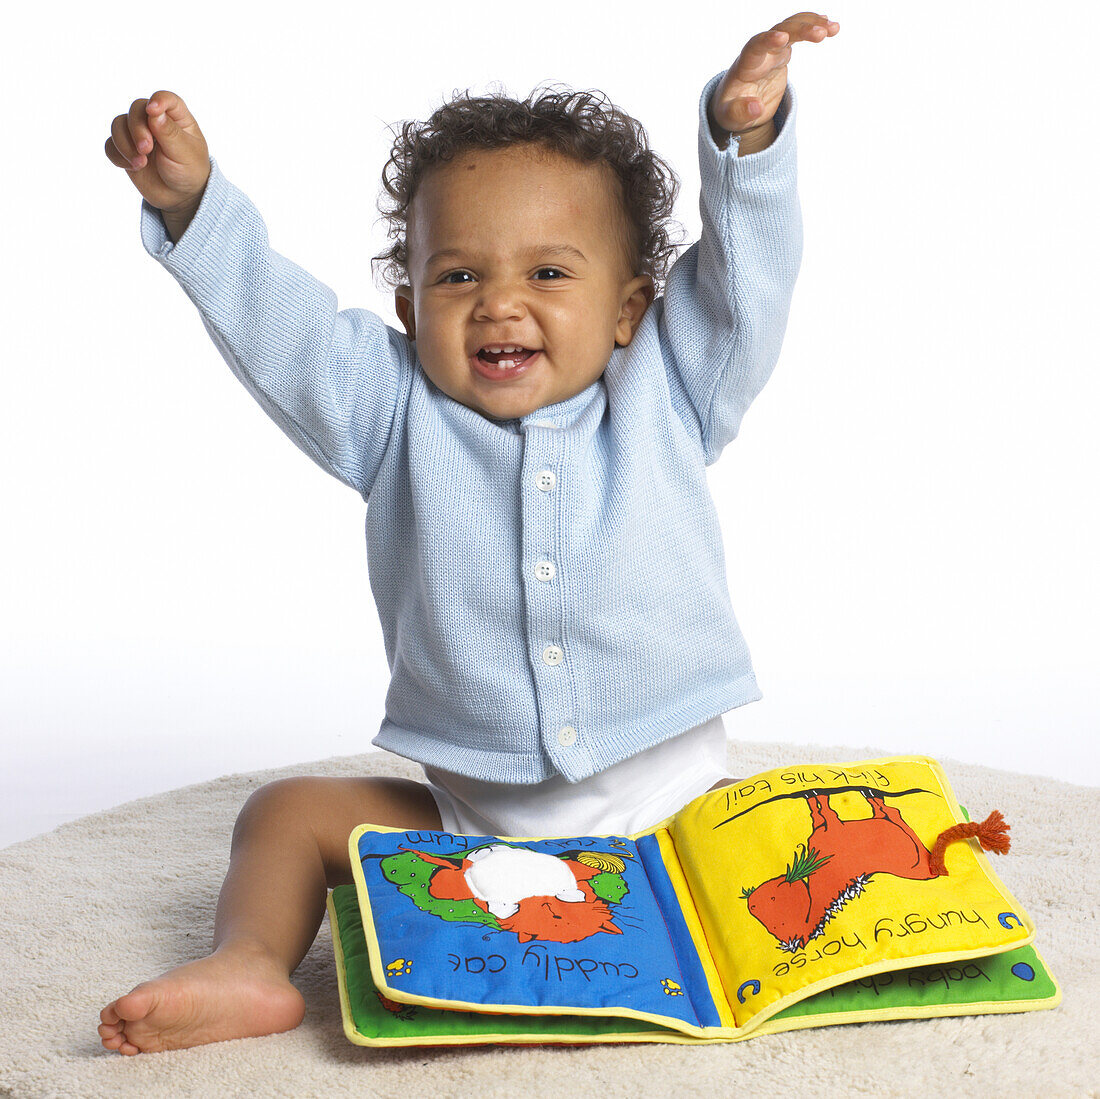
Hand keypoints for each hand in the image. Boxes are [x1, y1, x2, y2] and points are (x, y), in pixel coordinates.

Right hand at [104, 91, 210, 218]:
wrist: (181, 197)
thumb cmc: (190, 172)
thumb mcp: (185, 153)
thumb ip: (169, 131)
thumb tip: (153, 110)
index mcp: (177, 117)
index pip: (166, 99)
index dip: (157, 100)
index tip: (152, 111)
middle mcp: (155, 121)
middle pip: (135, 110)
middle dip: (137, 129)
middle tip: (146, 149)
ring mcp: (138, 134)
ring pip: (118, 125)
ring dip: (125, 144)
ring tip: (141, 163)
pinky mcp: (126, 150)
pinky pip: (110, 145)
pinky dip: (118, 155)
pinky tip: (133, 167)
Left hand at [709, 12, 838, 145]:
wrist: (735, 105)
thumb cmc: (730, 110)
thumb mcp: (730, 118)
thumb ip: (740, 113)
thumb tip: (756, 107)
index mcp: (744, 66)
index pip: (755, 47)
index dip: (768, 41)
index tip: (783, 38)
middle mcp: (759, 54)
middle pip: (779, 32)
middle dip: (799, 30)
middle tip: (822, 32)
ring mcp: (771, 52)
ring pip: (791, 29)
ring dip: (811, 25)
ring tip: (833, 28)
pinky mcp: (781, 55)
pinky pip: (798, 36)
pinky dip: (813, 29)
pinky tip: (830, 27)